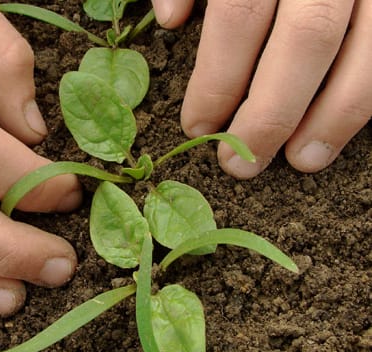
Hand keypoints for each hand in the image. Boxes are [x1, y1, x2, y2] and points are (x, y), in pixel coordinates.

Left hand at [152, 0, 370, 177]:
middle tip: (240, 163)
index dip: (216, 80)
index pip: (239, 17)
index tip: (197, 126)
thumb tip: (170, 19)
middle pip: (304, 41)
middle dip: (269, 113)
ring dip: (334, 116)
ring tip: (301, 161)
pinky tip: (347, 124)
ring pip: (367, 50)